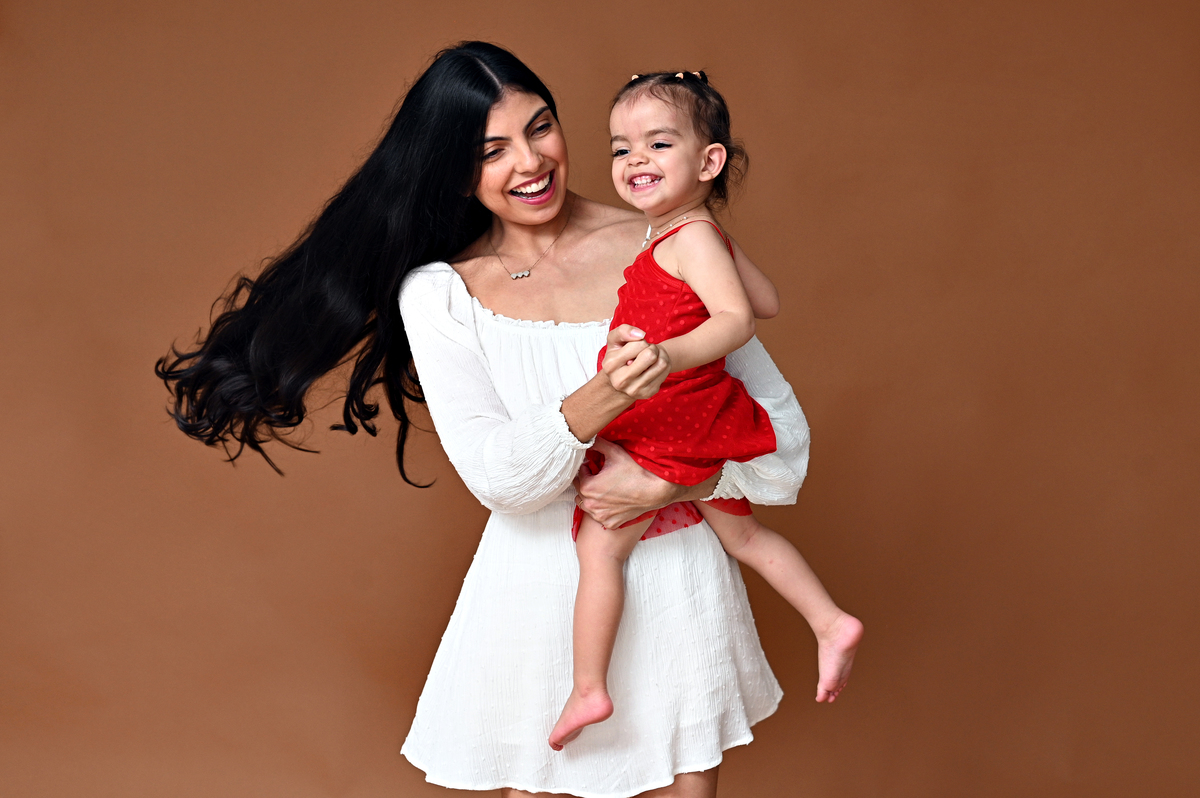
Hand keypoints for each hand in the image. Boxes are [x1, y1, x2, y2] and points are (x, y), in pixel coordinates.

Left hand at [574, 438, 689, 527]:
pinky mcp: (610, 523)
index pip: (578, 474)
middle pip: (580, 490)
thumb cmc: (635, 472)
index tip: (597, 466)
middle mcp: (590, 504)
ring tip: (605, 489)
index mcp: (587, 487)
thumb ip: (597, 443)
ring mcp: (600, 516)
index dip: (587, 468)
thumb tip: (588, 437)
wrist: (655, 491)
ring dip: (592, 498)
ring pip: (587, 505)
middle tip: (602, 476)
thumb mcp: (615, 452)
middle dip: (587, 482)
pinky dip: (603, 510)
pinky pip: (600, 516)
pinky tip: (613, 501)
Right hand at [601, 325, 669, 401]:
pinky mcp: (648, 393)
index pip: (639, 344)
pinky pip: (666, 372)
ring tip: (651, 357)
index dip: (641, 341)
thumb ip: (623, 331)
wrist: (620, 379)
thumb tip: (641, 335)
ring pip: (662, 364)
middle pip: (651, 355)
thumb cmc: (619, 356)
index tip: (635, 346)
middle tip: (645, 351)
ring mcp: (635, 390)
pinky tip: (654, 366)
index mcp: (610, 365)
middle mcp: (621, 381)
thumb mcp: (615, 340)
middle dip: (651, 348)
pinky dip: (663, 364)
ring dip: (659, 355)